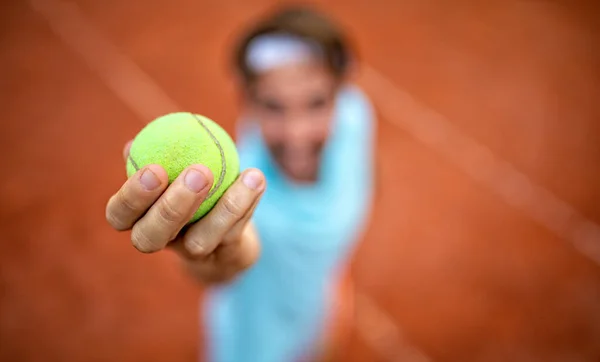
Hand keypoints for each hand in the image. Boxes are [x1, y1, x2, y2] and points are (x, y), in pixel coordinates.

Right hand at [105, 141, 264, 283]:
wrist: (224, 240)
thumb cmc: (188, 193)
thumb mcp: (169, 174)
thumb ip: (154, 158)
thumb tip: (134, 143)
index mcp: (138, 220)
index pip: (119, 215)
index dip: (132, 196)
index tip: (155, 168)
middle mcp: (160, 241)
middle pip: (151, 237)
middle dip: (172, 207)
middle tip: (198, 173)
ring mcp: (192, 253)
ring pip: (201, 240)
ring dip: (225, 208)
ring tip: (246, 177)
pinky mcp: (223, 256)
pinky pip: (234, 231)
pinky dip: (247, 202)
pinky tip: (256, 177)